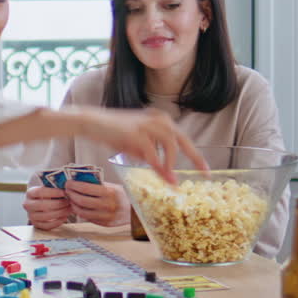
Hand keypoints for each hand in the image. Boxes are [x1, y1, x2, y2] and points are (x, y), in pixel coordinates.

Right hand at [23, 185, 70, 230]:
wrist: (42, 202)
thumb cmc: (48, 194)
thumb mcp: (49, 187)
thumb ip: (54, 186)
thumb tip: (67, 187)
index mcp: (30, 193)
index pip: (40, 192)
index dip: (53, 192)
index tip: (64, 192)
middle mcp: (28, 204)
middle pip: (43, 205)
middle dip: (58, 204)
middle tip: (68, 202)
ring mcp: (31, 215)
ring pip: (45, 216)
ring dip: (60, 213)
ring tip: (69, 209)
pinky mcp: (36, 224)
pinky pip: (47, 225)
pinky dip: (57, 222)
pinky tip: (64, 217)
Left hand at [66, 180, 129, 226]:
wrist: (137, 210)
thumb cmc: (123, 195)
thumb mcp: (112, 186)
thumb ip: (97, 185)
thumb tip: (79, 180)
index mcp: (109, 192)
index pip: (85, 188)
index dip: (74, 185)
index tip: (68, 183)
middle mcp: (107, 205)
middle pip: (81, 200)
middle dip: (71, 195)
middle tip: (67, 191)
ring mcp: (106, 216)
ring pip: (82, 212)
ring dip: (73, 205)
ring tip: (71, 200)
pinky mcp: (105, 224)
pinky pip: (88, 218)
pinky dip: (81, 213)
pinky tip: (79, 207)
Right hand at [83, 108, 207, 183]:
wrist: (92, 121)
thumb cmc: (114, 133)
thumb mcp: (137, 147)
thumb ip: (153, 157)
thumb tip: (167, 175)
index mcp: (160, 120)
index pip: (183, 139)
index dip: (195, 155)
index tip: (205, 170)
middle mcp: (157, 119)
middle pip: (182, 140)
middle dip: (195, 157)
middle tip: (205, 173)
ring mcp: (147, 124)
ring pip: (169, 145)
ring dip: (171, 163)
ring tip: (169, 178)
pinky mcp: (136, 132)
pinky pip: (152, 151)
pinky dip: (157, 164)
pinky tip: (159, 172)